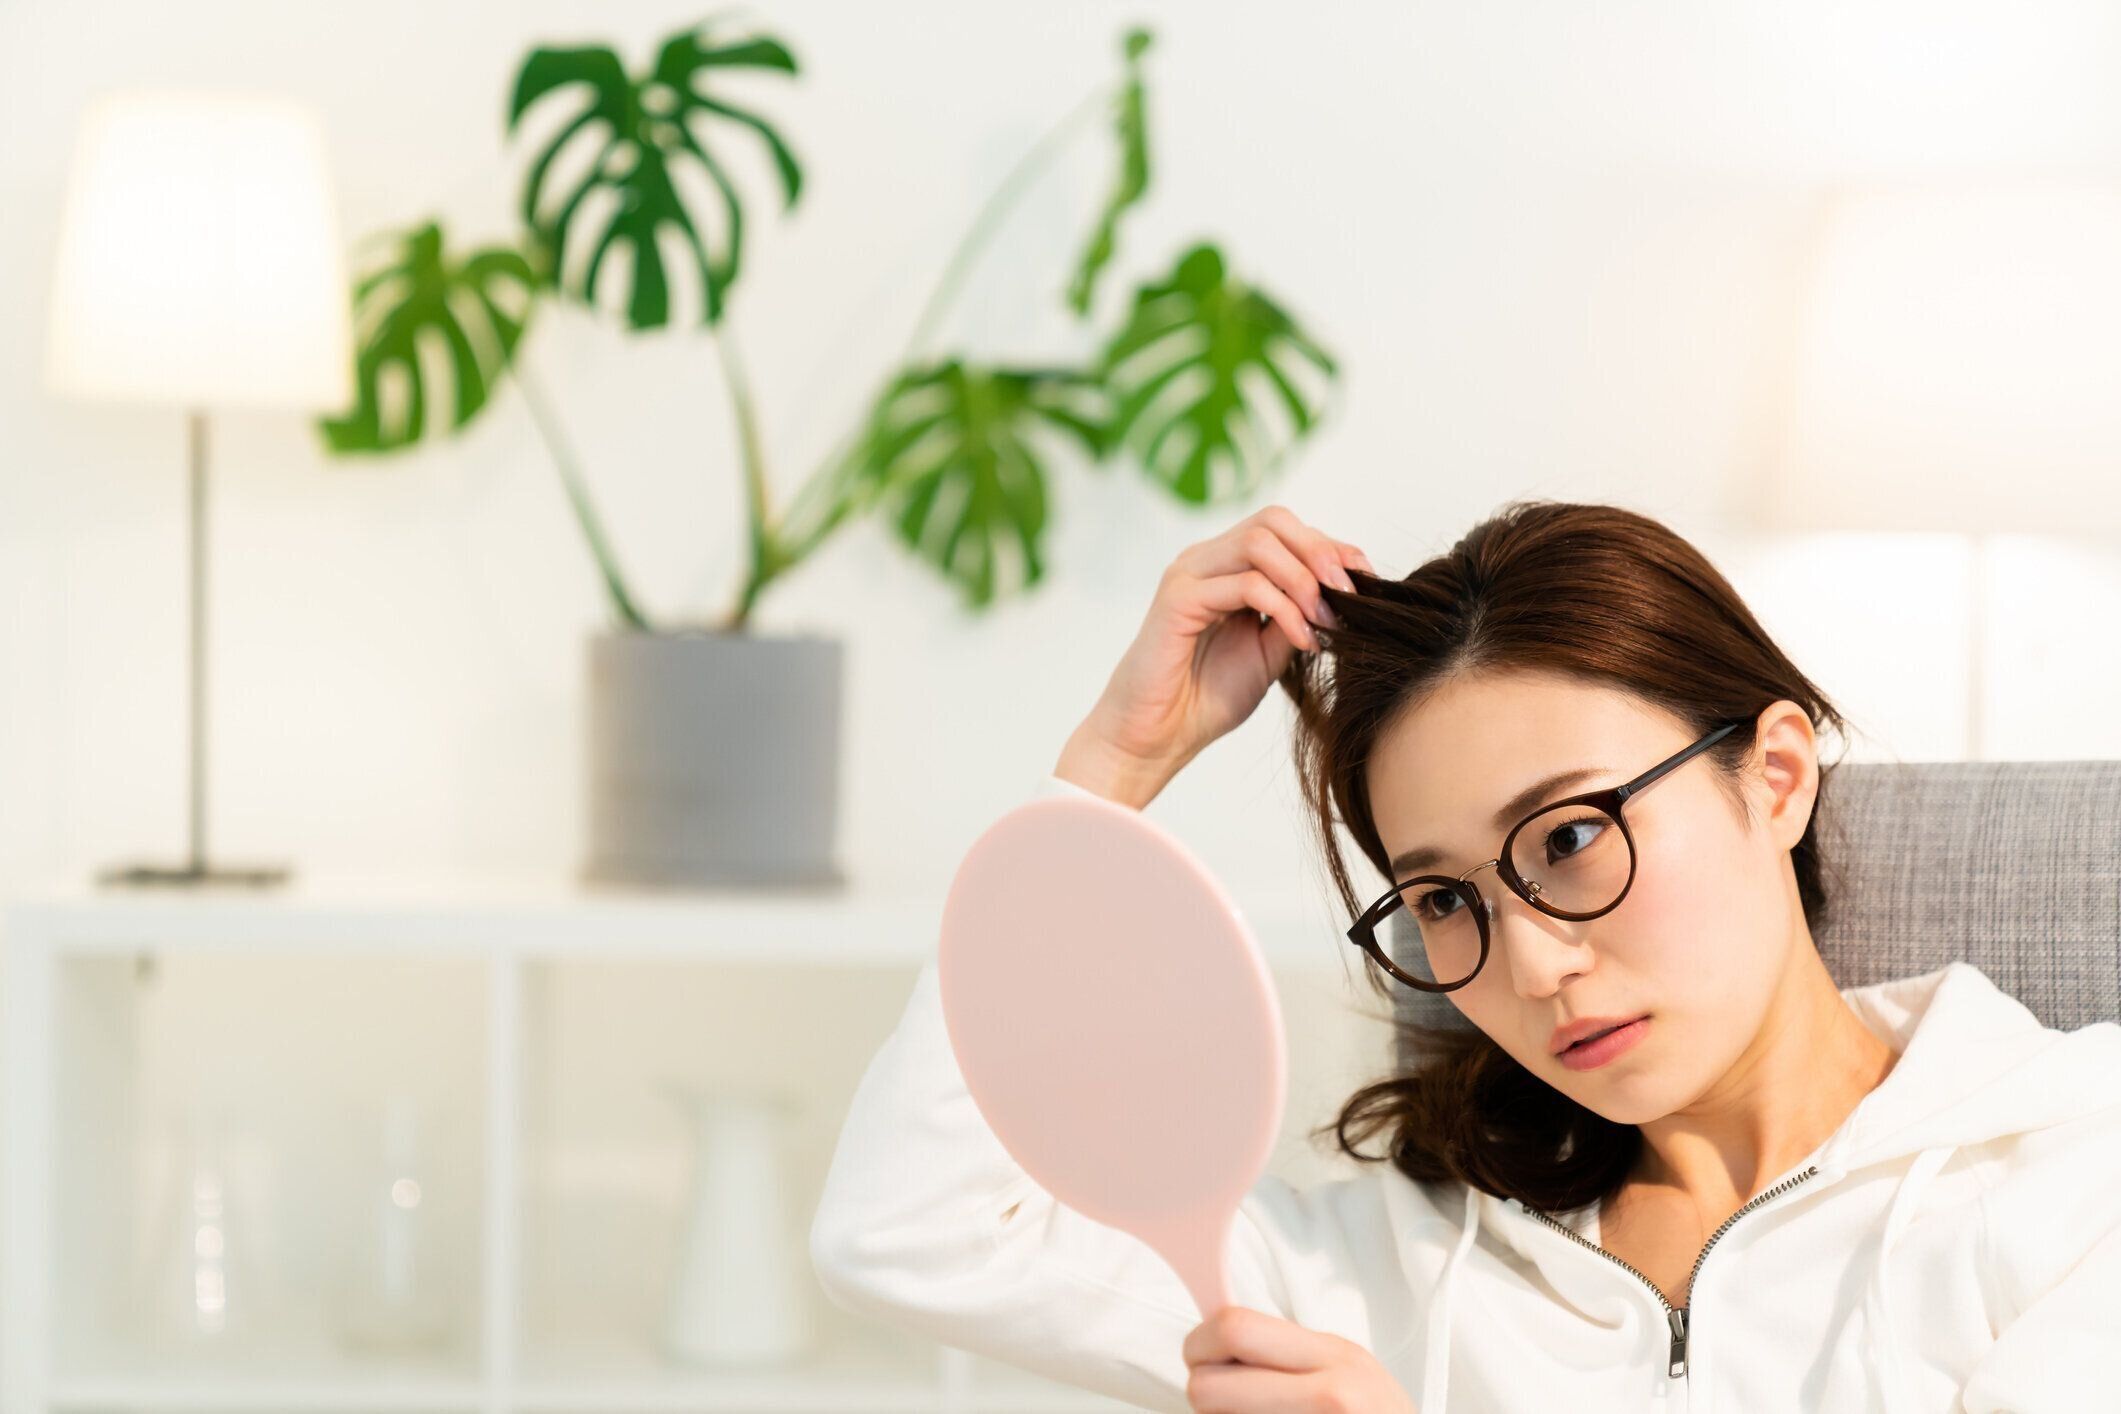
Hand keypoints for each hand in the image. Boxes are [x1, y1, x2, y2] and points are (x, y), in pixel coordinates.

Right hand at [1062, 505, 1372, 806]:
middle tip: (1349, 595)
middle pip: (1273, 521)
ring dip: (1305, 579)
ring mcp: (1188, 575)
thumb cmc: (1205, 698)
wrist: (1157, 737)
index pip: (1284, 530)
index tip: (1366, 580)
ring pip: (1259, 543)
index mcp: (1224, 568)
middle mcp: (1204, 561)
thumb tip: (1340, 592)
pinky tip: (1302, 640)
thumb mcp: (1269, 652)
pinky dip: (1284, 609)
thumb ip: (1296, 616)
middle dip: (1320, 552)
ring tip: (1326, 621)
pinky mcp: (1178, 599)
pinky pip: (1245, 585)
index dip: (1330, 547)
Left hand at [1182, 1304, 1416, 1412]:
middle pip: (1208, 1387)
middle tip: (1219, 1395)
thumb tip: (1219, 1332)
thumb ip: (1288, 1349)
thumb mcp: (1345, 1365)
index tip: (1200, 1352)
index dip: (1200, 1341)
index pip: (1234, 1329)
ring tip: (1255, 1413)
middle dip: (1202, 1391)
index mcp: (1332, 1356)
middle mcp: (1328, 1396)